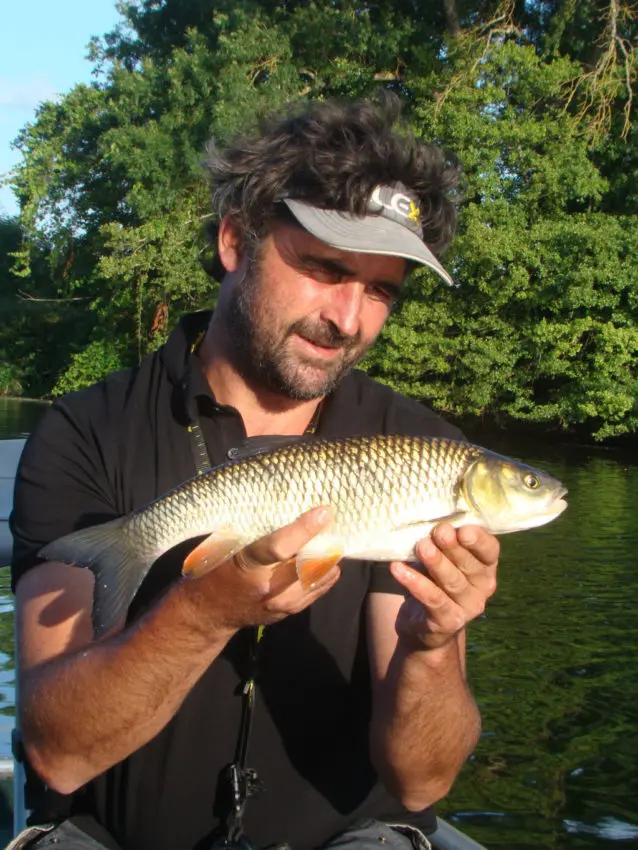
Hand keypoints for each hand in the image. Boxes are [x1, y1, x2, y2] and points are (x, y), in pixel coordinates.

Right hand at [181, 506, 341, 631]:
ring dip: (329, 558)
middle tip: (332, 525)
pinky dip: (326, 572)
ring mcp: (280, 602)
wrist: (210, 612)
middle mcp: (267, 586)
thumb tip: (285, 505)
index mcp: (247, 563)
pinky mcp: (290, 611)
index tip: (323, 512)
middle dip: (326, 542)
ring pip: (320, 577)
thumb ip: (254, 530)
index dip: (305, 528)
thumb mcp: (226, 545)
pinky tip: (324, 560)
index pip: (280, 546)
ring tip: (329, 541)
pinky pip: (319, 589)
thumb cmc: (216, 569)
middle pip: (310, 563)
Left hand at [389, 523, 498, 651]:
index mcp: (486, 566)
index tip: (462, 529)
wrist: (424, 624)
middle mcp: (482, 588)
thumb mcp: (441, 558)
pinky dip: (414, 582)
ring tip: (421, 547)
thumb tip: (430, 521)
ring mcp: (468, 607)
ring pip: (452, 582)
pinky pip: (432, 599)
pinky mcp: (448, 621)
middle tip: (439, 532)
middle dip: (453, 547)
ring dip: (436, 563)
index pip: (490, 550)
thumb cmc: (434, 579)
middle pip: (469, 565)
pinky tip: (397, 568)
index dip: (479, 539)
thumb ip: (441, 542)